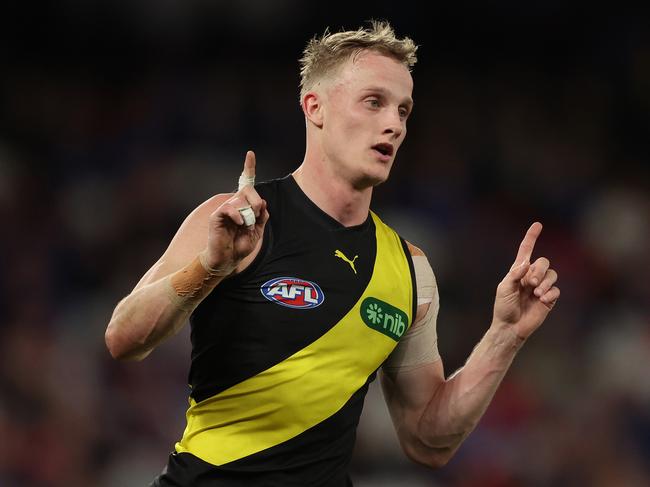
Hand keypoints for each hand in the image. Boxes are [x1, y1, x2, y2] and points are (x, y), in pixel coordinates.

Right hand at [202, 151, 268, 274]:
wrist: (228, 259)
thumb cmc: (240, 245)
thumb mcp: (258, 231)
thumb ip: (262, 217)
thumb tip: (263, 202)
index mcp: (244, 206)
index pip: (246, 183)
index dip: (249, 167)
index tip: (250, 154)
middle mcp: (234, 204)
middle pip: (247, 190)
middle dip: (256, 201)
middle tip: (257, 214)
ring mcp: (225, 209)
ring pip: (240, 199)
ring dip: (248, 213)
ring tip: (246, 225)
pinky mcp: (217, 216)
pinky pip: (229, 208)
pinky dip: (237, 215)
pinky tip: (240, 223)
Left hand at [492, 222, 559, 339]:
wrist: (510, 326)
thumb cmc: (503, 307)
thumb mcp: (504, 288)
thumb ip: (514, 274)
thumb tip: (527, 263)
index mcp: (518, 271)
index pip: (526, 250)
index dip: (532, 237)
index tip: (538, 224)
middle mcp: (531, 276)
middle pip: (543, 262)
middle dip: (539, 271)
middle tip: (530, 283)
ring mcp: (541, 287)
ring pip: (552, 274)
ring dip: (545, 283)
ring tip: (536, 294)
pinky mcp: (549, 299)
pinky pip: (556, 290)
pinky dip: (550, 293)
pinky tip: (542, 300)